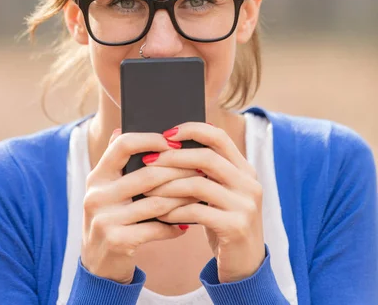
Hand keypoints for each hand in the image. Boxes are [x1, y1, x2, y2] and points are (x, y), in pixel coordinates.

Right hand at [81, 130, 198, 283]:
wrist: (97, 264)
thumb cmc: (111, 217)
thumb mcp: (106, 189)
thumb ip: (115, 161)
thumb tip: (122, 126)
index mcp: (97, 176)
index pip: (122, 145)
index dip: (150, 140)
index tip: (174, 142)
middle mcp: (97, 195)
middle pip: (147, 174)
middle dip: (179, 171)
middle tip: (201, 169)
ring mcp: (104, 219)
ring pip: (155, 202)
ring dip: (182, 198)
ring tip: (200, 194)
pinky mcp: (116, 240)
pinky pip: (154, 228)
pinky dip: (173, 226)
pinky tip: (186, 224)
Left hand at [142, 122, 265, 283]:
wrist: (245, 267)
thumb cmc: (224, 223)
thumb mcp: (220, 194)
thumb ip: (206, 173)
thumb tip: (167, 148)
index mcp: (245, 169)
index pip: (219, 137)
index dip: (193, 130)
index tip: (166, 133)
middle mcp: (249, 183)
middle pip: (207, 157)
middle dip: (173, 157)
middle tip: (148, 161)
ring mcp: (245, 205)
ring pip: (199, 183)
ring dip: (168, 185)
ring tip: (147, 189)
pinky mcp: (236, 226)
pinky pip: (197, 211)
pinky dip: (174, 210)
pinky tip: (160, 213)